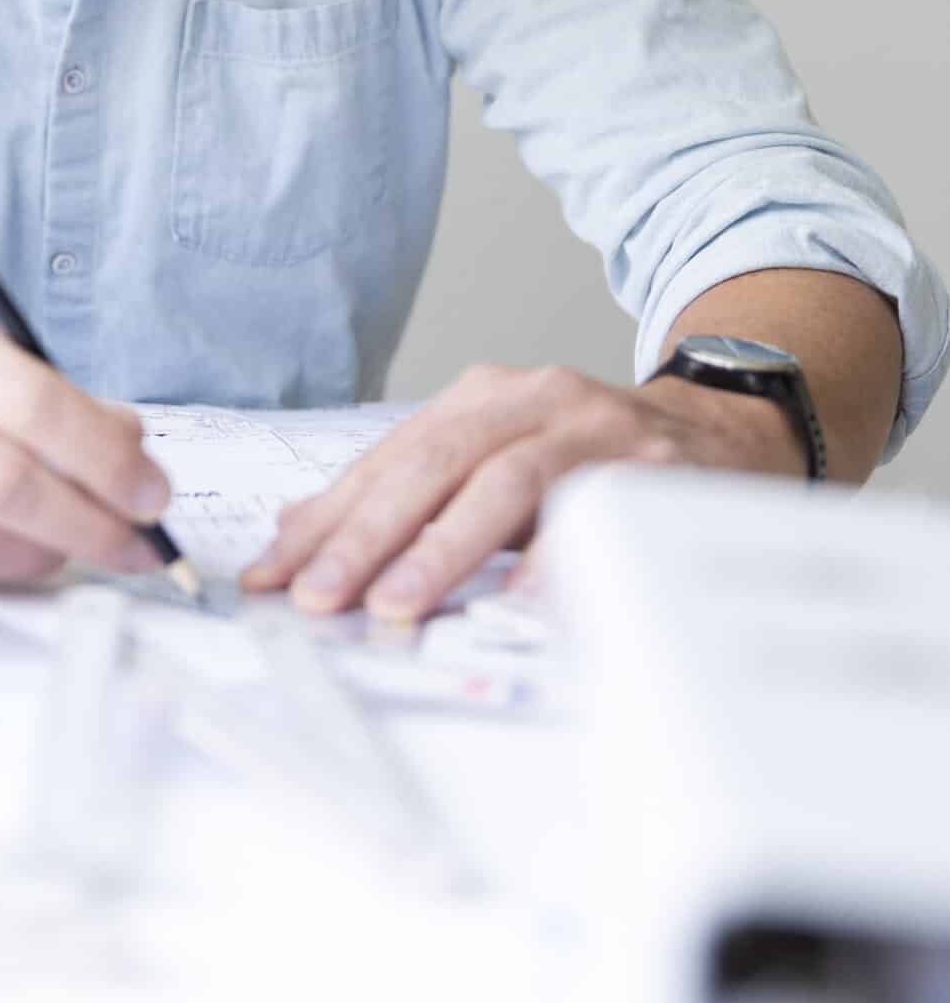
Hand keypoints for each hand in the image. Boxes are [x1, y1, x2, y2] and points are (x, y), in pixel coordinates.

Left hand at [241, 361, 800, 620]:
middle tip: (319, 596)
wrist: (729, 430)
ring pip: (504, 480)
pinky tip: (518, 601)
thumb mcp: (499, 459)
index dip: (326, 518)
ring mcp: (596, 430)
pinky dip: (555, 558)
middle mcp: (533, 401)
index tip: (273, 574)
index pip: (387, 459)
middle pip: (432, 463)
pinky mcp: (655, 469)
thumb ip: (415, 491)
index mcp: (484, 399)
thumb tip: (302, 534)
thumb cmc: (598, 460)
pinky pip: (596, 514)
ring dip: (443, 547)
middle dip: (366, 535)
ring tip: (394, 602)